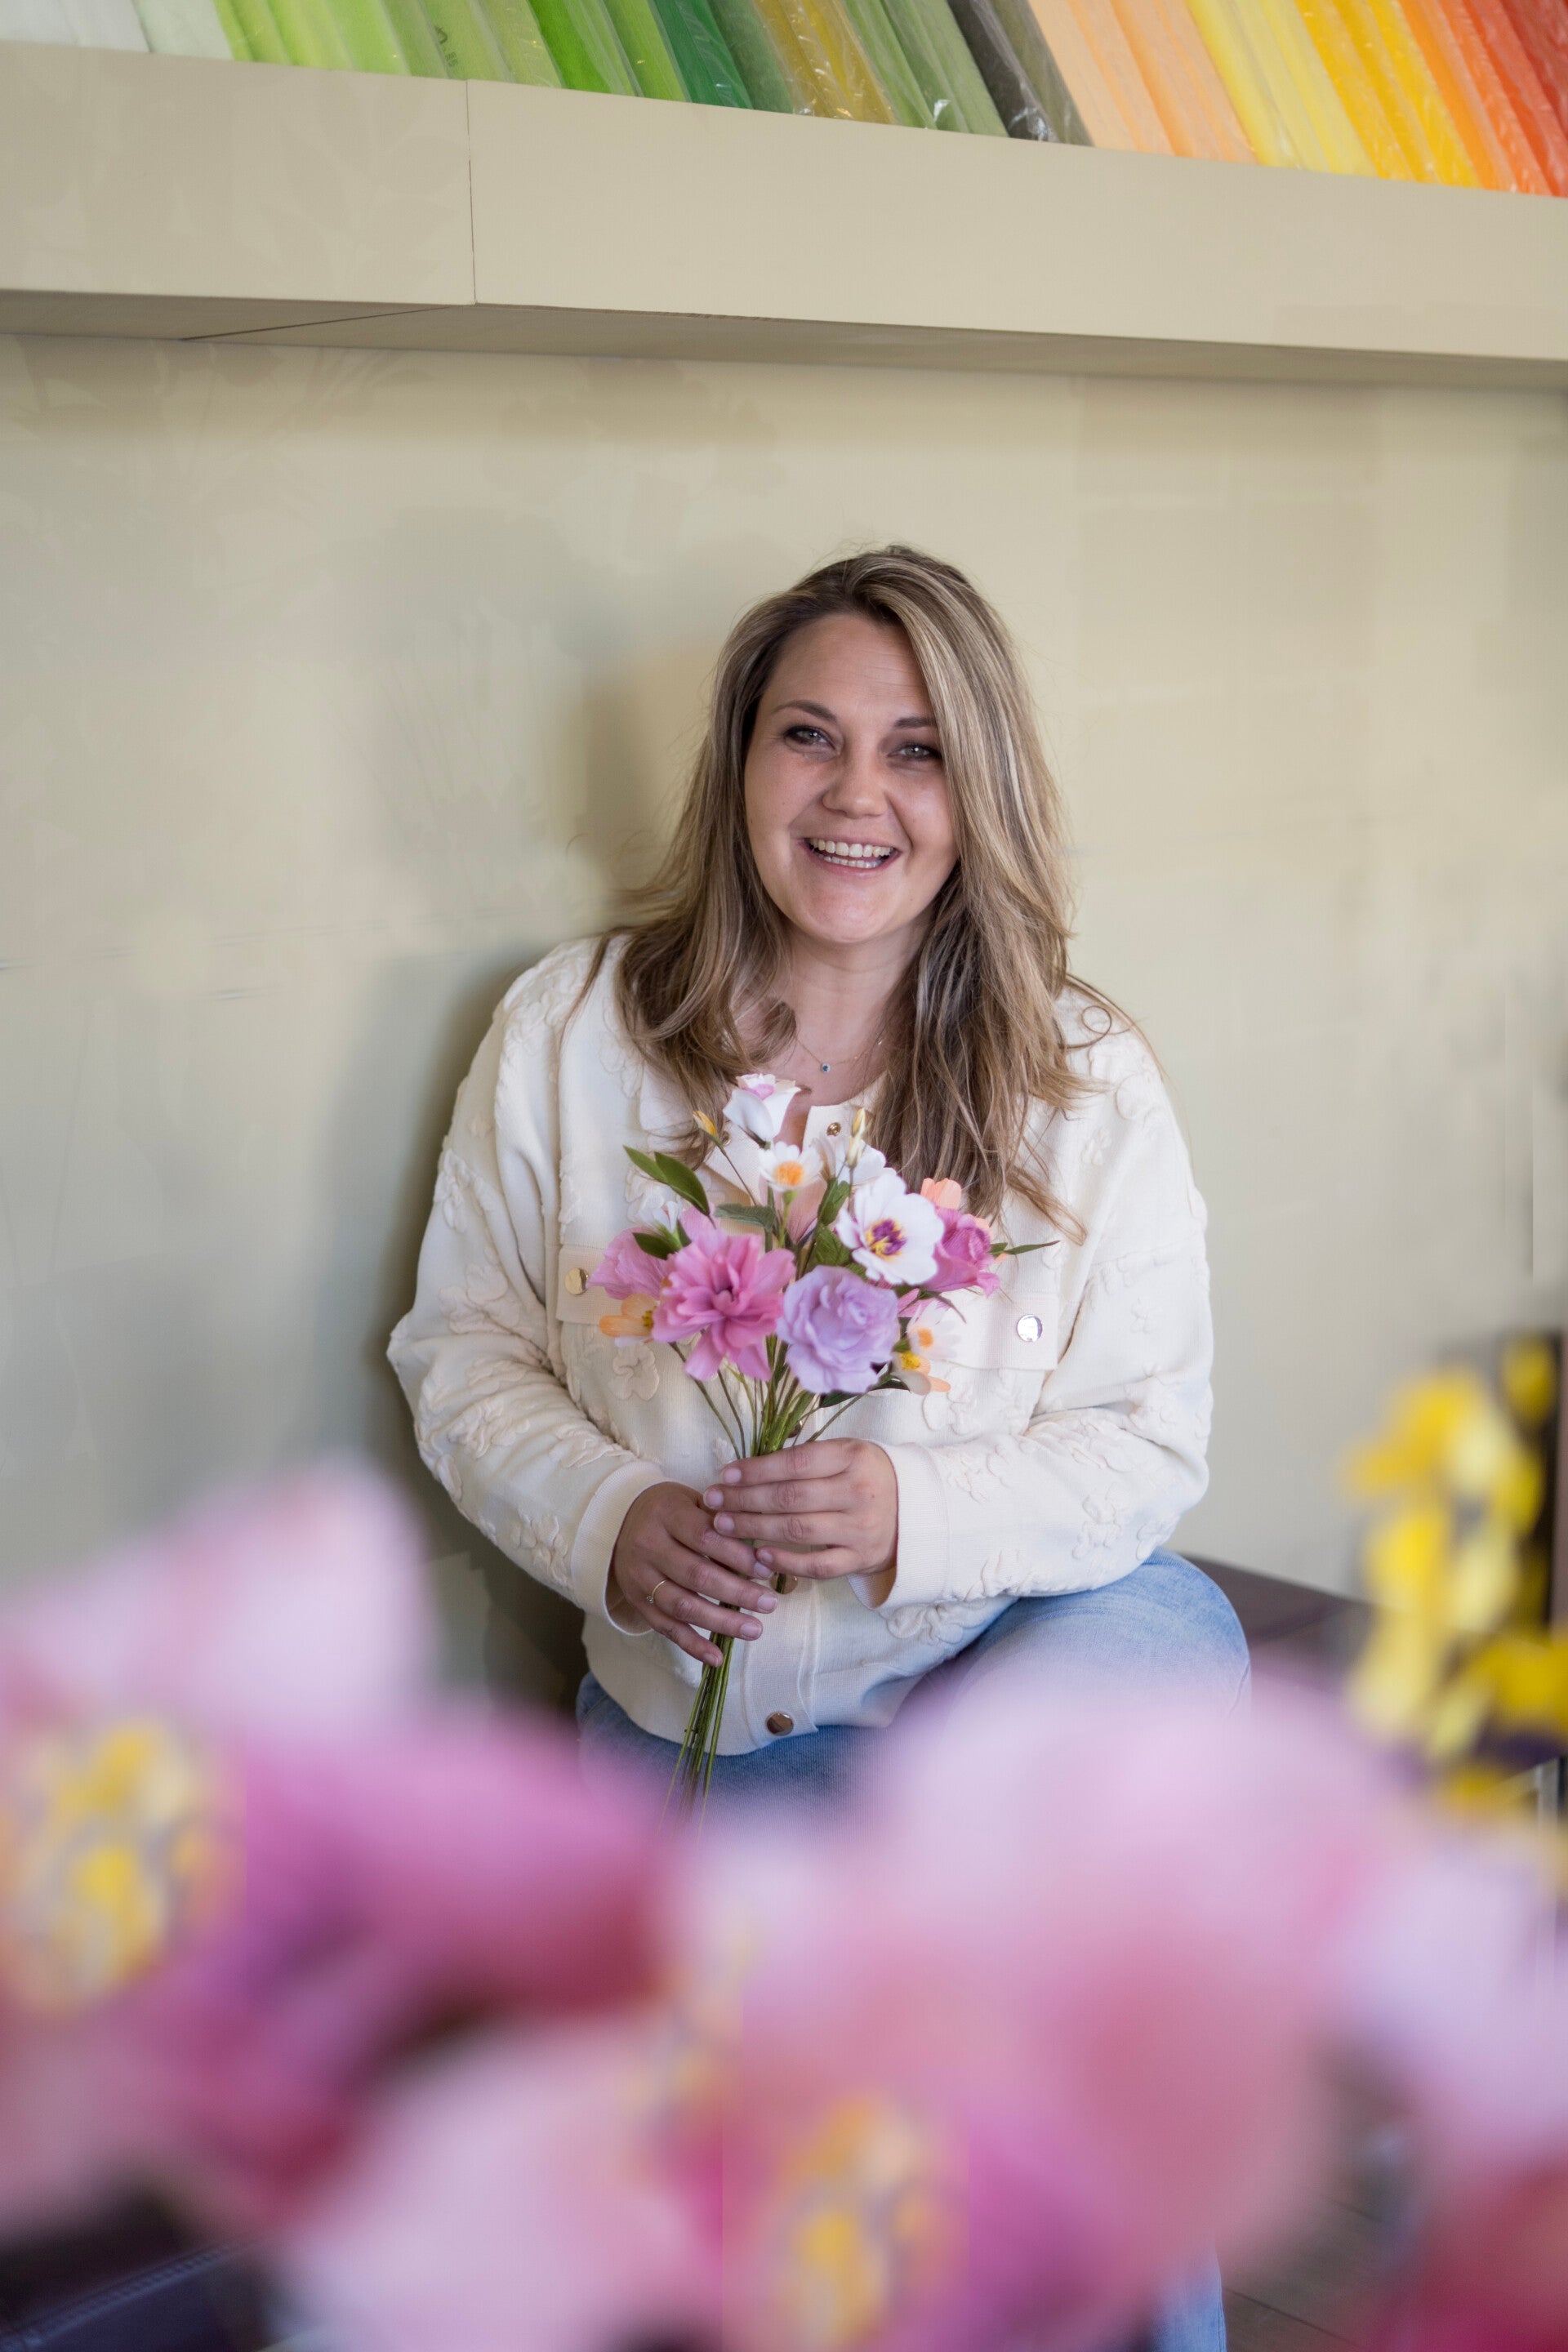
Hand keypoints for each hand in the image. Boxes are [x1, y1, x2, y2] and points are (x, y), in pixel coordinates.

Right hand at [609, 1482, 777, 1668]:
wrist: (619, 1523)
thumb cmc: (670, 1510)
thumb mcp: (692, 1500)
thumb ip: (722, 1519)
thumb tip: (762, 1548)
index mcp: (665, 1514)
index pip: (705, 1537)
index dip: (738, 1556)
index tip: (766, 1570)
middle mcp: (648, 1546)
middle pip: (696, 1576)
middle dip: (737, 1593)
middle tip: (769, 1603)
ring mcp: (640, 1577)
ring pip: (683, 1606)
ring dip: (721, 1622)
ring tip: (754, 1630)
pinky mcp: (637, 1602)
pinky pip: (666, 1628)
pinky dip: (692, 1645)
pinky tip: (717, 1658)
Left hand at [700, 1441, 898, 1583]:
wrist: (916, 1511)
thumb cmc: (867, 1476)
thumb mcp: (846, 1453)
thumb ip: (805, 1459)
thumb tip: (746, 1469)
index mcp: (853, 1457)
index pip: (795, 1464)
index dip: (756, 1470)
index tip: (725, 1476)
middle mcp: (859, 1491)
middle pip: (790, 1497)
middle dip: (744, 1500)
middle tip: (713, 1501)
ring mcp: (862, 1528)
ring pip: (798, 1530)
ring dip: (754, 1528)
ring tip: (724, 1525)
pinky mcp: (861, 1559)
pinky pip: (817, 1565)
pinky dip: (785, 1561)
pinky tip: (758, 1555)